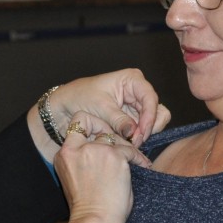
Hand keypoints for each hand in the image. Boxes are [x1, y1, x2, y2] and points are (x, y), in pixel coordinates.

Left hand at [50, 69, 169, 147]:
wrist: (65, 107)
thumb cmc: (80, 98)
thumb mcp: (100, 107)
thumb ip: (119, 120)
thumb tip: (134, 133)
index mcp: (132, 80)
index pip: (150, 98)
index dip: (149, 116)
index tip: (141, 132)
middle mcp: (138, 92)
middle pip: (157, 111)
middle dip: (148, 127)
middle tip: (135, 141)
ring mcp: (136, 107)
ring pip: (154, 123)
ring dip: (144, 134)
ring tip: (130, 143)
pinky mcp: (132, 120)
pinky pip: (143, 130)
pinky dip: (137, 138)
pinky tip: (127, 143)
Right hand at [55, 111, 138, 222]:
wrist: (95, 221)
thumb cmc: (88, 207)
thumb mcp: (76, 178)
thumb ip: (84, 159)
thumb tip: (103, 148)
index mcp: (64, 154)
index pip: (77, 123)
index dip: (91, 125)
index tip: (99, 135)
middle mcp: (78, 149)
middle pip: (97, 124)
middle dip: (110, 132)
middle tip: (121, 144)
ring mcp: (97, 151)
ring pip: (116, 137)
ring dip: (126, 147)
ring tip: (135, 159)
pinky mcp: (115, 156)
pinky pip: (131, 150)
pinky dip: (139, 158)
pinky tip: (144, 165)